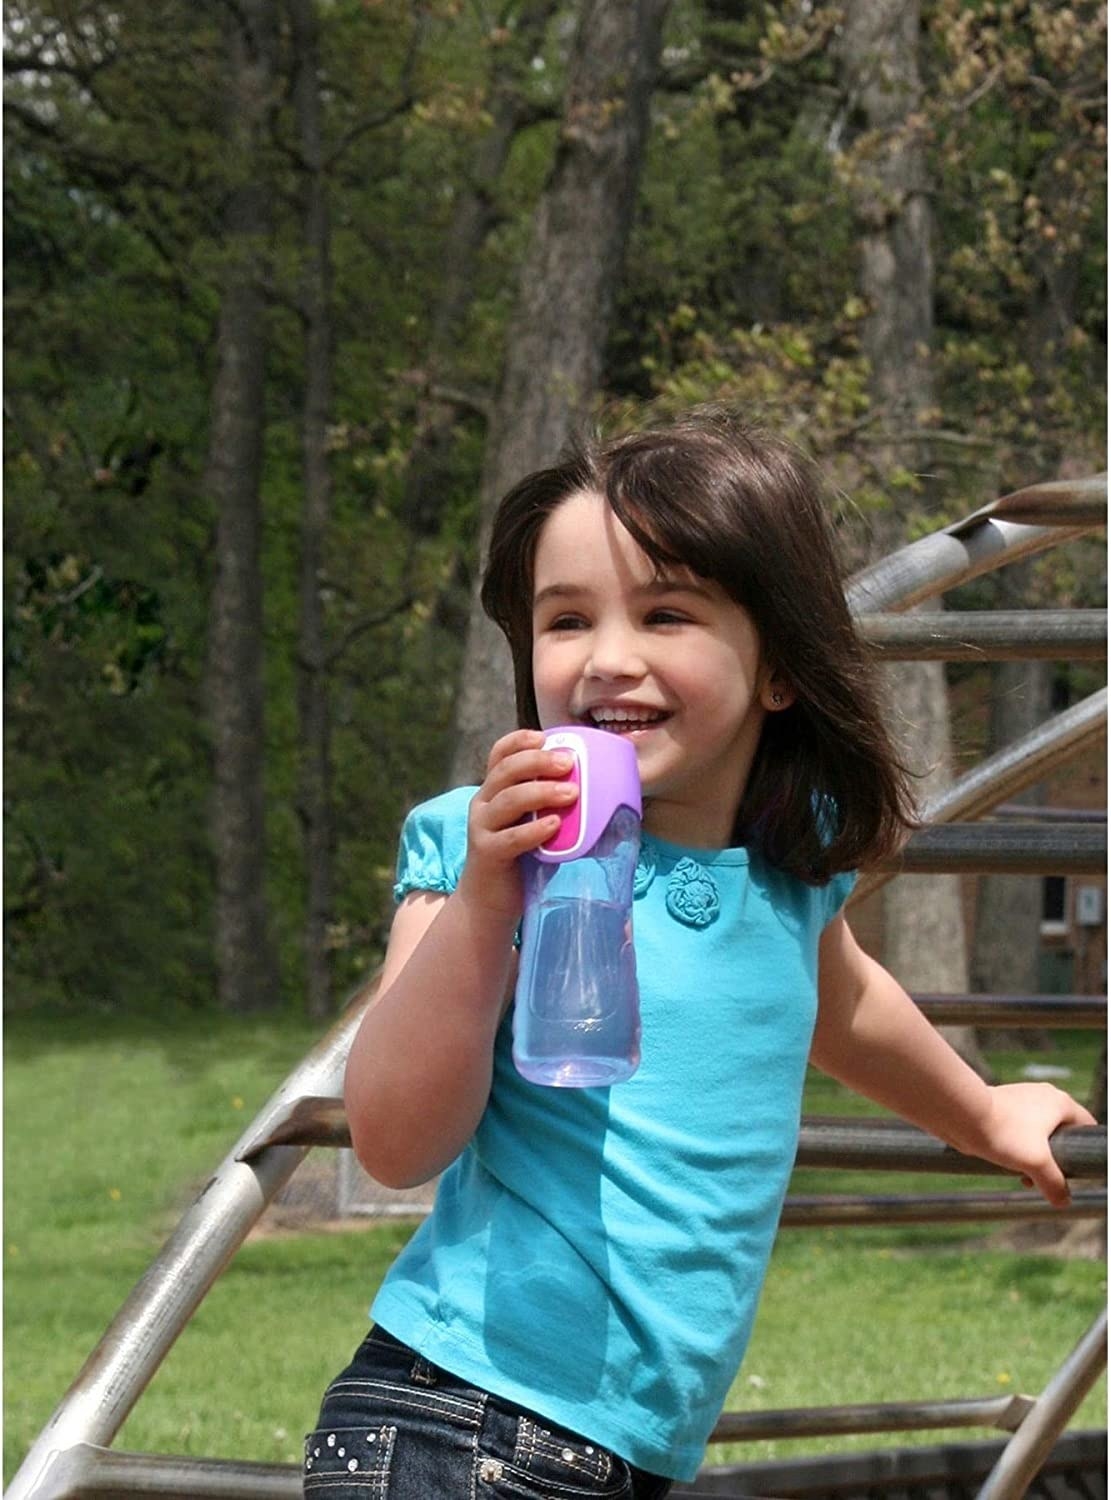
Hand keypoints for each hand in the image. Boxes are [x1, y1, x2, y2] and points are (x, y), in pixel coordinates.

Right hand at [456, 729, 577, 919]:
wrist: (490, 902)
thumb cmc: (520, 858)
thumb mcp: (532, 822)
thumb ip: (551, 805)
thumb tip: (599, 787)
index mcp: (495, 790)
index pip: (499, 754)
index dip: (518, 741)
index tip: (543, 737)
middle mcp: (484, 803)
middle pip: (505, 770)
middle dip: (538, 761)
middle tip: (568, 762)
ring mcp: (483, 827)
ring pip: (508, 799)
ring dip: (541, 792)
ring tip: (572, 793)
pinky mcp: (487, 853)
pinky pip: (510, 838)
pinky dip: (534, 830)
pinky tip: (555, 826)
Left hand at [968, 1082, 1096, 1207]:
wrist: (961, 1114)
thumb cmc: (1003, 1132)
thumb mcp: (1037, 1164)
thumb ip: (1055, 1184)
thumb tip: (1063, 1201)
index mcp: (1060, 1102)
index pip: (1087, 1125)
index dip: (1086, 1148)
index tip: (1074, 1169)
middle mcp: (1043, 1096)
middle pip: (1061, 1133)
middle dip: (1055, 1160)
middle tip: (1044, 1178)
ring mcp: (1021, 1100)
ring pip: (1038, 1135)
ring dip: (1034, 1158)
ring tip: (1024, 1177)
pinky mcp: (1002, 1107)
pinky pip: (1019, 1132)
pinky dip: (1017, 1149)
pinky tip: (1007, 1165)